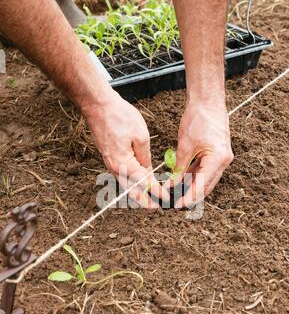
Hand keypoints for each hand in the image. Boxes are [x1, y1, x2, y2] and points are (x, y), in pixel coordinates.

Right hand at [83, 91, 167, 207]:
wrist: (97, 106)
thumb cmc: (119, 117)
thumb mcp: (141, 137)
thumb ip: (145, 157)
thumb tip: (149, 171)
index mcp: (124, 164)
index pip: (144, 183)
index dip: (156, 191)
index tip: (166, 199)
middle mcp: (115, 168)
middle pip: (132, 189)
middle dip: (144, 199)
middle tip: (156, 207)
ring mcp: (110, 163)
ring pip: (126, 184)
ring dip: (137, 193)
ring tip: (149, 199)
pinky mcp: (110, 157)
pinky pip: (122, 175)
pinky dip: (131, 182)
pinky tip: (138, 182)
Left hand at [174, 100, 233, 207]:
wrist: (208, 101)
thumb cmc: (198, 119)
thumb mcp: (185, 146)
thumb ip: (179, 168)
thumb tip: (172, 185)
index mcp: (218, 159)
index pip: (202, 185)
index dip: (189, 197)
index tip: (177, 205)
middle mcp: (224, 161)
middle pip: (207, 186)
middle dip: (191, 195)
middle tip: (176, 203)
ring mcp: (222, 158)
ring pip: (206, 179)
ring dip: (193, 186)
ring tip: (177, 193)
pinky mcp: (218, 154)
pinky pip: (206, 170)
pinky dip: (195, 176)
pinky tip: (183, 181)